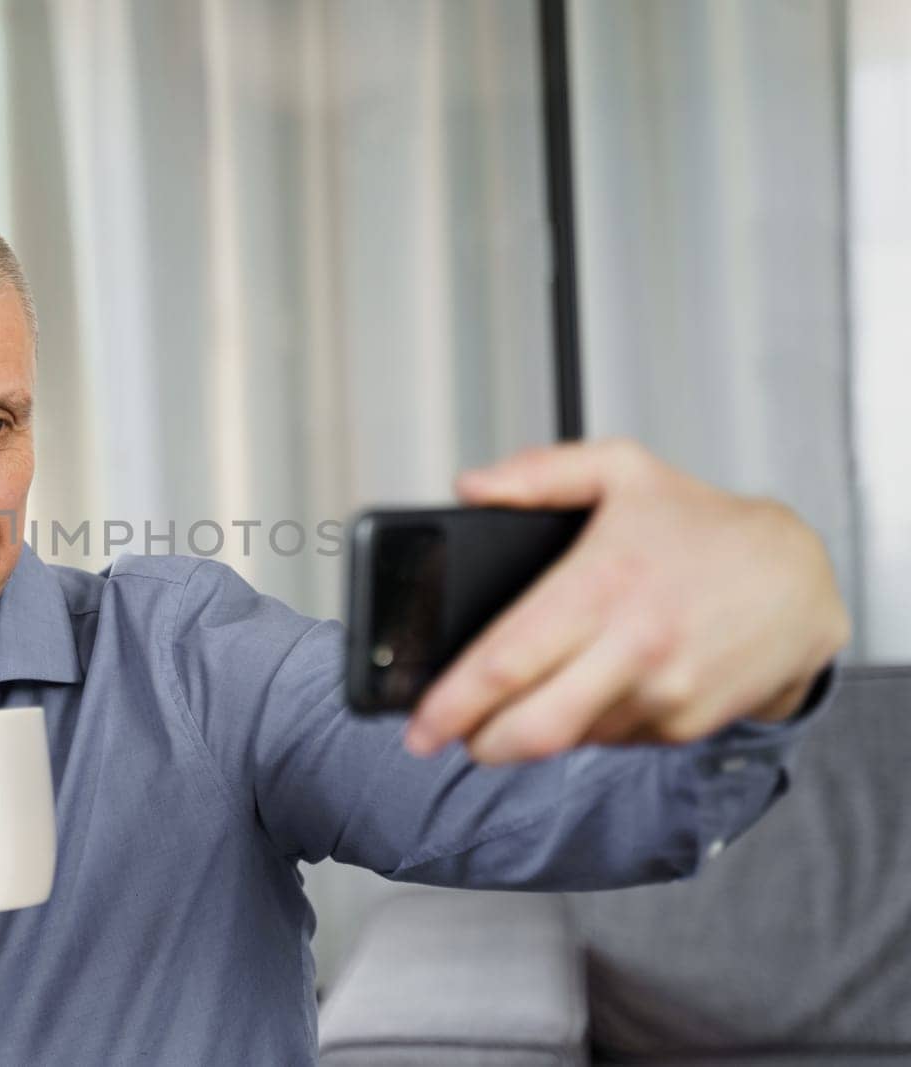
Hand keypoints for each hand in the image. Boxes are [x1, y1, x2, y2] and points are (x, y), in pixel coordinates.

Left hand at [404, 438, 849, 764]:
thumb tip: (470, 487)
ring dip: (532, 730)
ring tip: (525, 695)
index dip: (452, 703)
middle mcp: (634, 646)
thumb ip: (538, 472)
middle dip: (478, 743)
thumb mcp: (621, 471)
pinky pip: (612, 740)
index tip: (418, 725)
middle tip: (450, 735)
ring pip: (568, 739)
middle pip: (531, 727)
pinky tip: (589, 687)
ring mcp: (664, 693)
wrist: (802, 577)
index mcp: (603, 583)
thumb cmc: (703, 525)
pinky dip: (587, 724)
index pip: (507, 659)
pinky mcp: (686, 724)